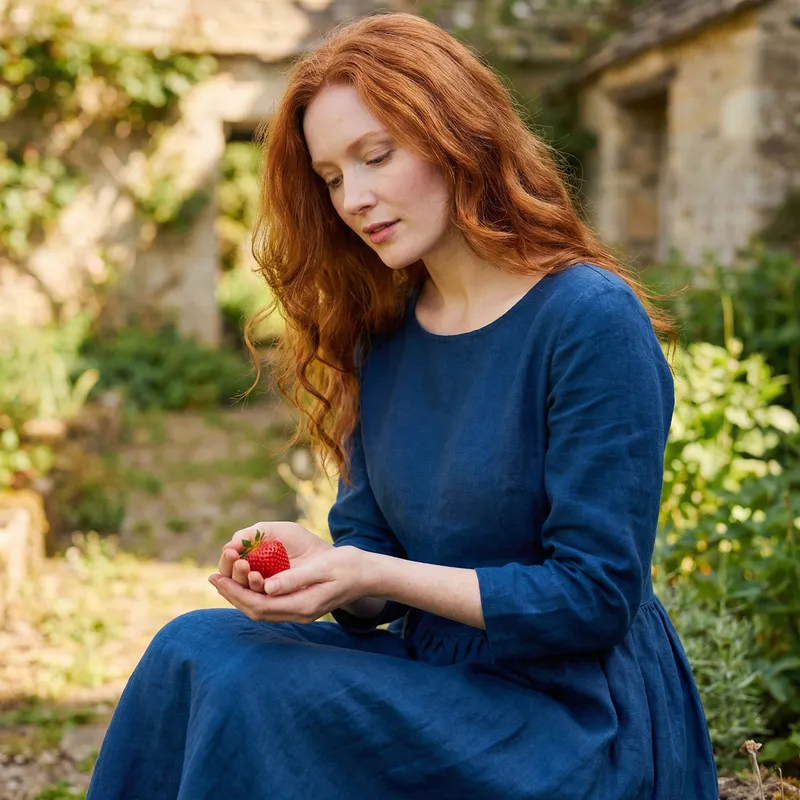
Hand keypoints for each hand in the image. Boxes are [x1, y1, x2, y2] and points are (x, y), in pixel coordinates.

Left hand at [209, 522, 367, 623]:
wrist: (367, 575)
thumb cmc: (347, 567)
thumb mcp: (321, 568)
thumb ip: (294, 579)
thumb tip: (266, 587)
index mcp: (302, 606)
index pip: (259, 604)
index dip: (235, 593)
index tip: (216, 577)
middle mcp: (298, 613)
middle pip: (256, 611)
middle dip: (232, 595)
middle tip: (212, 578)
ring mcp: (300, 612)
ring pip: (261, 609)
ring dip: (240, 596)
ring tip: (223, 580)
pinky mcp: (301, 605)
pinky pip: (270, 604)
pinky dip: (253, 595)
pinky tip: (246, 582)